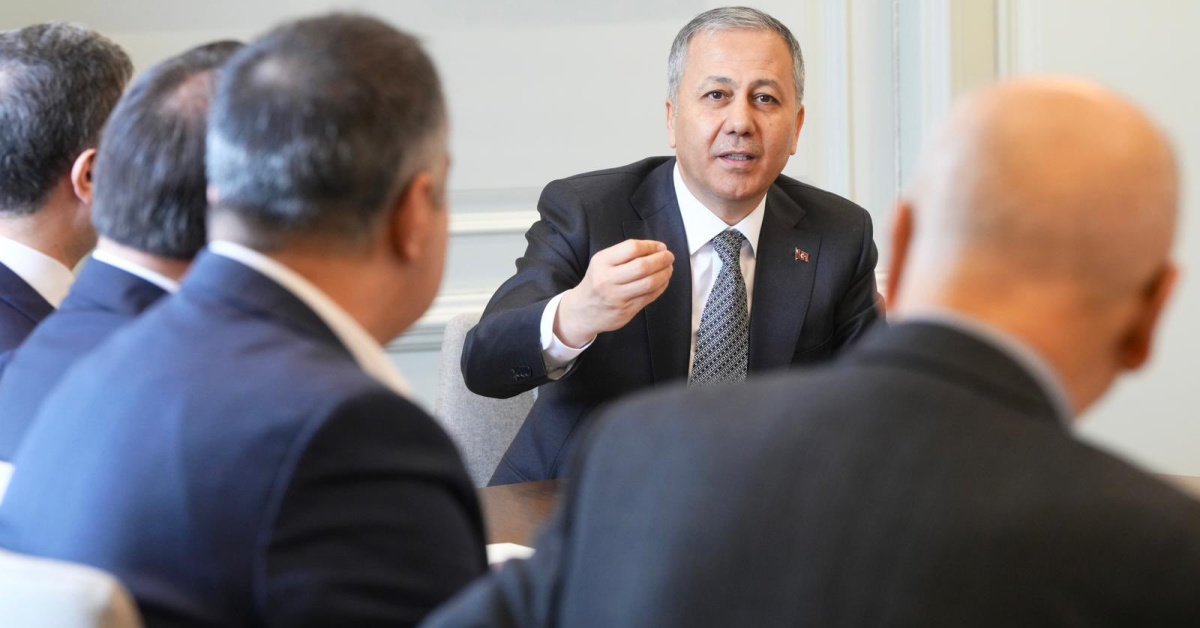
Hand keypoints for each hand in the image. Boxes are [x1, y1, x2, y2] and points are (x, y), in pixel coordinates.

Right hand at [554, 239, 674, 346]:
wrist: (582, 311)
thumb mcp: (603, 262)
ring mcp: (617, 297)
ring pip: (649, 283)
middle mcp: (608, 279)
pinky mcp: (626, 311)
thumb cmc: (598, 281)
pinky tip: (663, 281)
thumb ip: (626, 255)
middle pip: (642, 266)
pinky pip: (649, 297)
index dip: (651, 246)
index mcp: (602, 262)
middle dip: (662, 260)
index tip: (661, 247)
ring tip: (668, 269)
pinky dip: (661, 287)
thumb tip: (658, 249)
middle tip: (670, 257)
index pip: (632, 248)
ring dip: (664, 274)